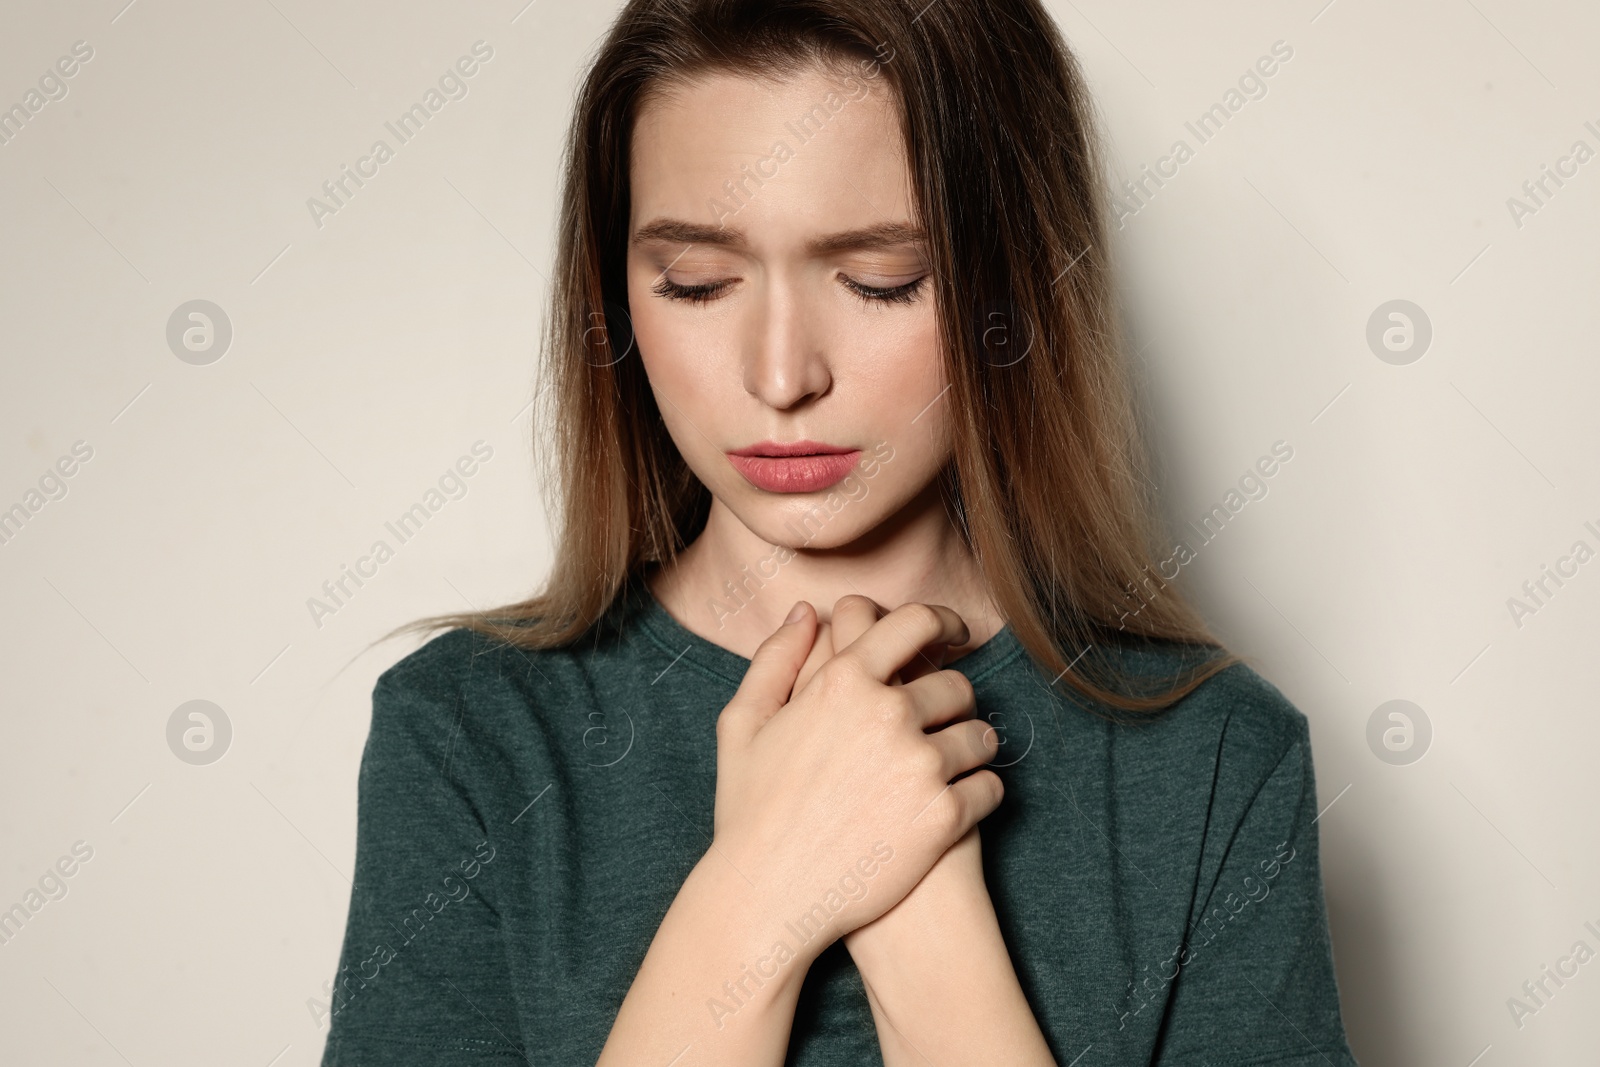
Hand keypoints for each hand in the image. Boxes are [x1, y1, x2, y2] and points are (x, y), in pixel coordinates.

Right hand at [710, 597, 1002, 957]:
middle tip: (942, 721)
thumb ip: (775, 658)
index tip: (955, 634)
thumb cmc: (749, 811)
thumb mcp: (743, 724)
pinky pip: (989, 788)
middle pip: (957, 684)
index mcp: (842, 680)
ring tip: (954, 765)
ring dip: (972, 747)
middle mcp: (888, 713)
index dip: (944, 621)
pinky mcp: (944, 816)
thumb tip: (807, 613)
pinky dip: (981, 793)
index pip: (915, 623)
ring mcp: (921, 765)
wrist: (768, 897)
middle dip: (952, 700)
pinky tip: (958, 804)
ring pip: (980, 736)